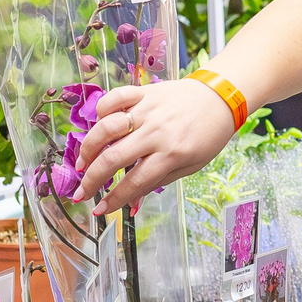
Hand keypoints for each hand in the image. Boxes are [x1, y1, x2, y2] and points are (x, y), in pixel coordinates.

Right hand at [76, 78, 237, 210]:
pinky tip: (97, 124)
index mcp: (171, 154)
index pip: (134, 182)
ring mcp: (148, 110)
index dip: (113, 199)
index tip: (99, 210)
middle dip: (91, 180)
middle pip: (113, 158)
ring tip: (82, 163)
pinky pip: (114, 98)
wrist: (220, 98)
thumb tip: (132, 203)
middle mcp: (157, 132)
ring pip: (106, 128)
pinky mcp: (144, 92)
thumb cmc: (207, 136)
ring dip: (88, 148)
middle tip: (80, 193)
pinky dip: (101, 110)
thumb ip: (158, 181)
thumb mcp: (190, 166)